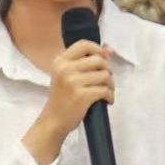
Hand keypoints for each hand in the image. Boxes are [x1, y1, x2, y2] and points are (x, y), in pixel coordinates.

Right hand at [25, 40, 114, 164]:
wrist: (54, 120)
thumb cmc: (62, 97)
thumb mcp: (66, 75)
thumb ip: (84, 61)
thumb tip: (109, 50)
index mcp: (60, 61)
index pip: (84, 44)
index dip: (98, 49)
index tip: (105, 57)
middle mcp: (65, 69)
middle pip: (98, 60)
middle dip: (108, 70)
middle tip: (106, 80)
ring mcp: (73, 82)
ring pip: (104, 75)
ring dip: (110, 84)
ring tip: (106, 92)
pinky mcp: (82, 96)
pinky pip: (105, 90)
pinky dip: (110, 96)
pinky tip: (107, 100)